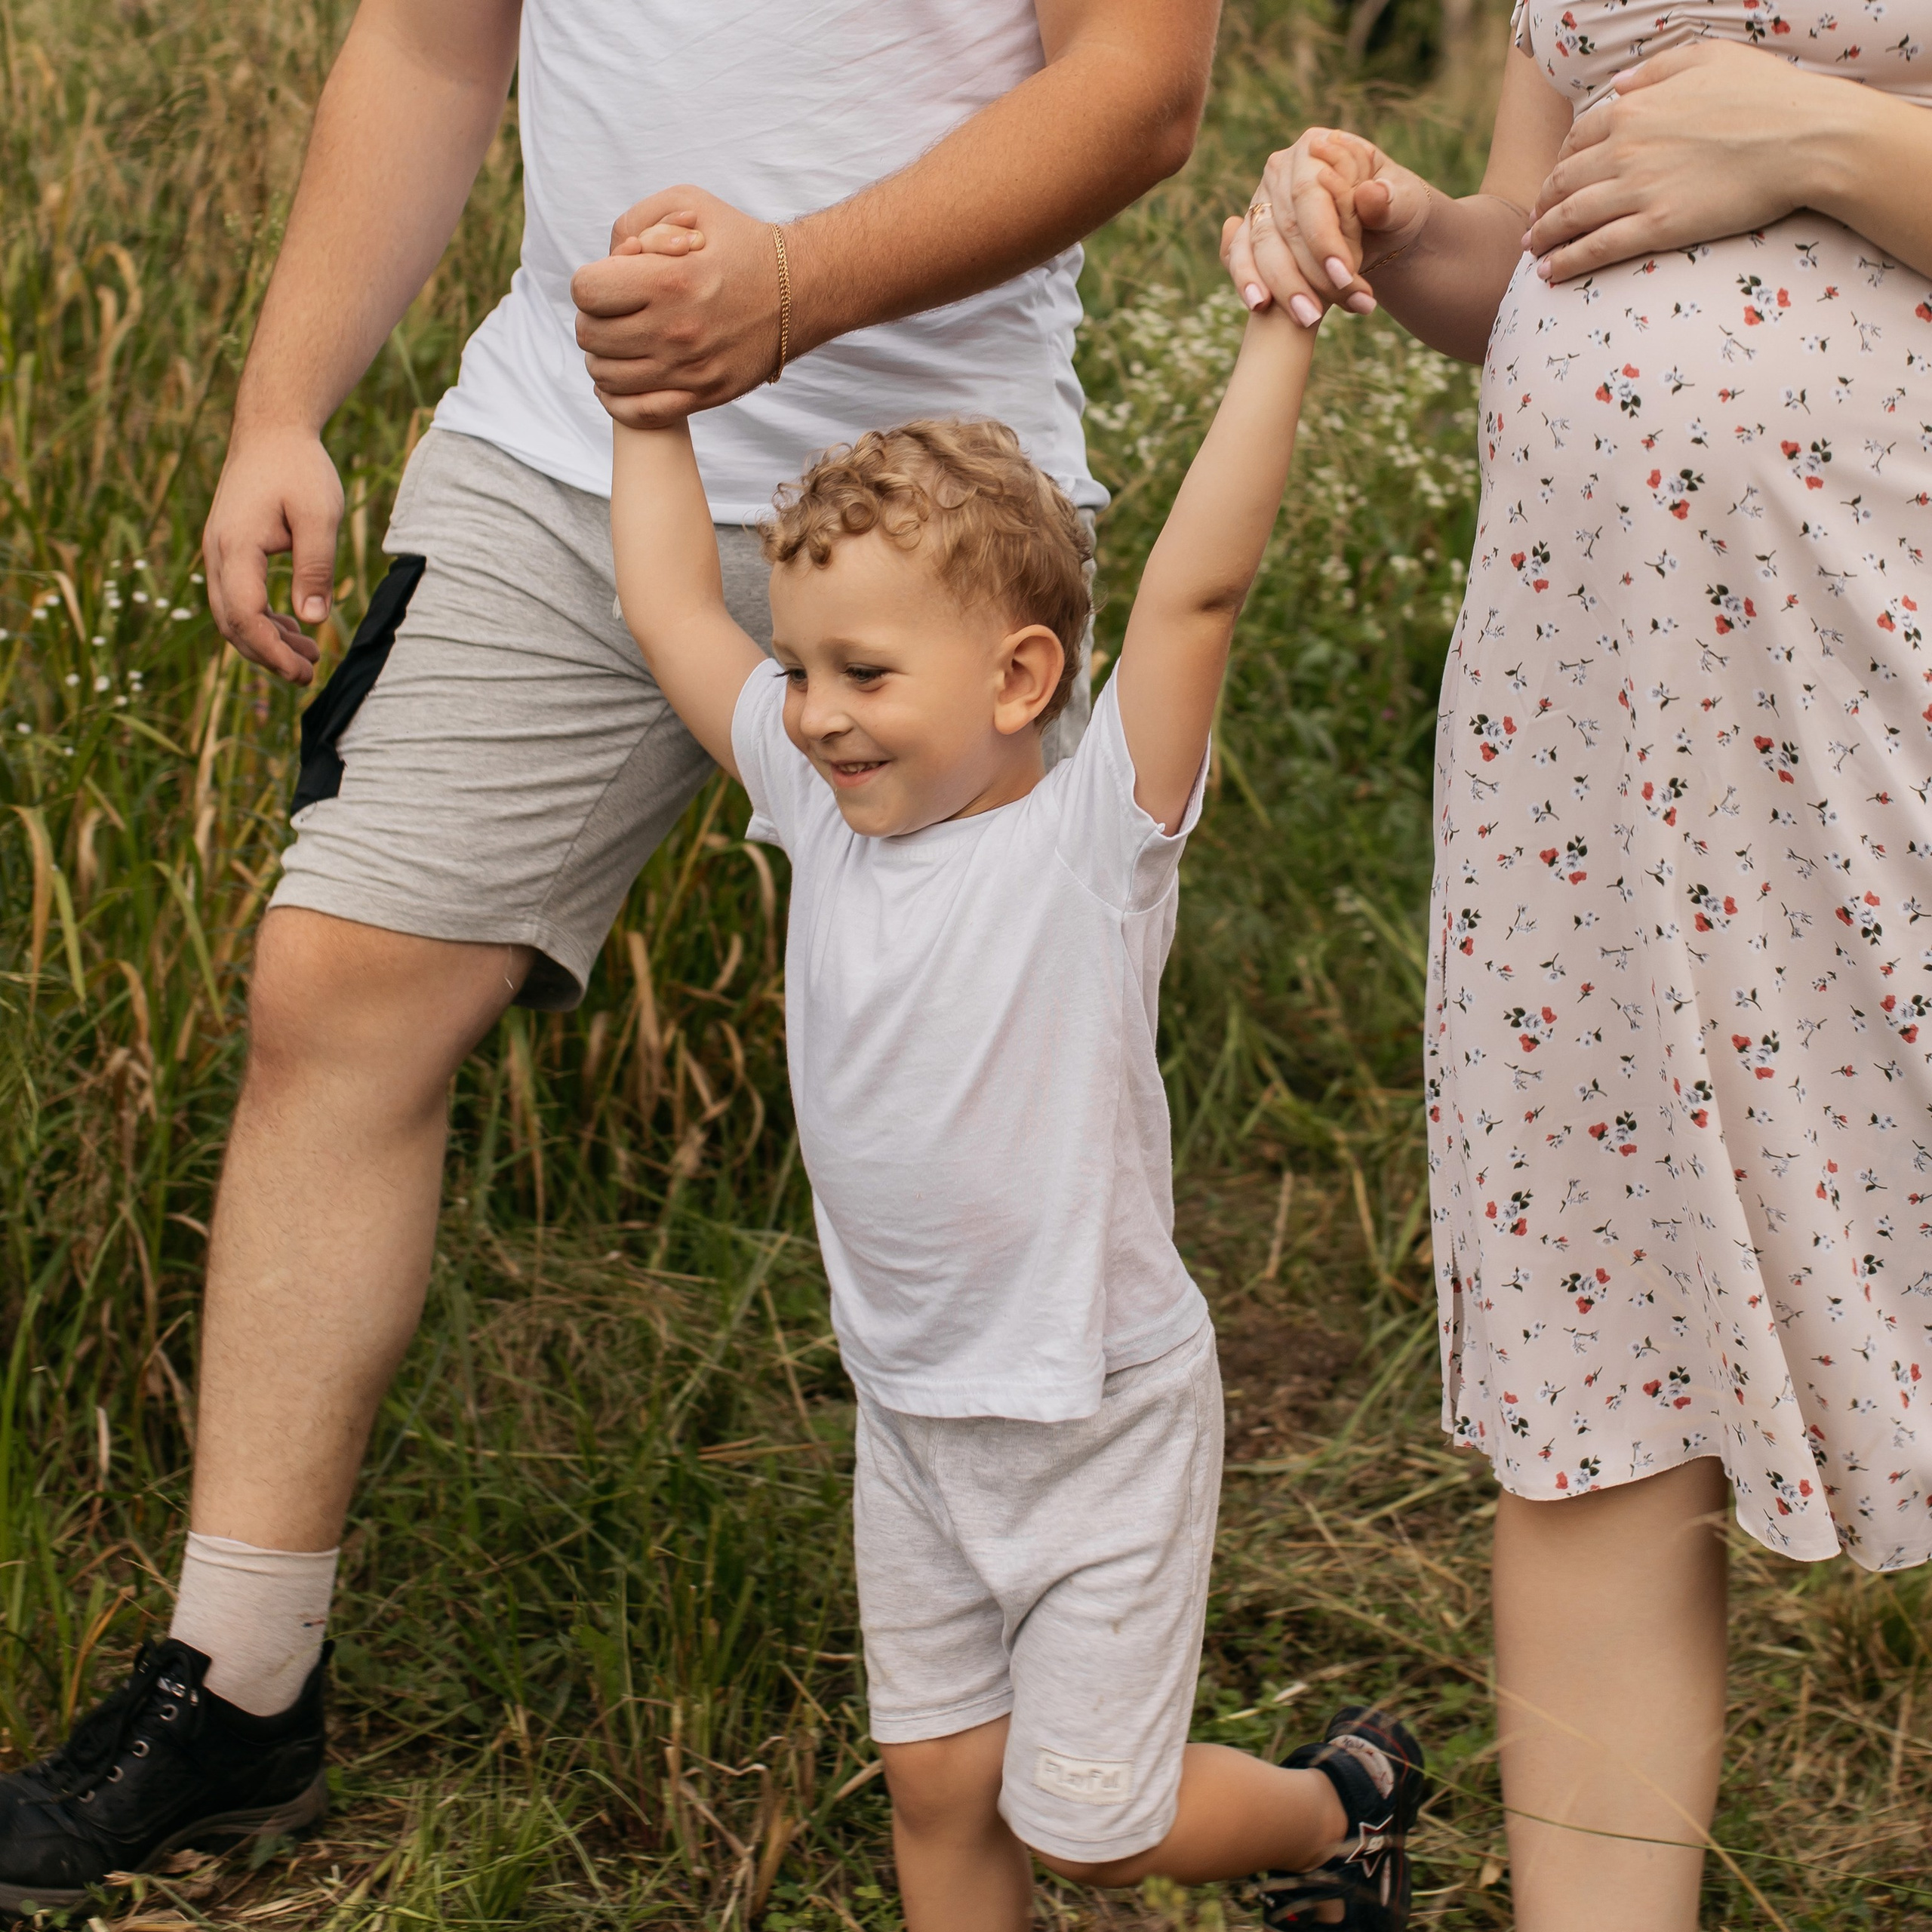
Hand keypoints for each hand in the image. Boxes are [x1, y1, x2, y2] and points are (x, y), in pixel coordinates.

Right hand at [202, 425, 344, 685]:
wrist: (272, 431)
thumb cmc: (298, 468)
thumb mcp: (318, 516)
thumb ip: (315, 567)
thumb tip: (313, 619)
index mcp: (235, 546)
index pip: (243, 615)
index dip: (270, 651)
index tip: (302, 672)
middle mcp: (216, 553)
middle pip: (231, 623)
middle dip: (267, 655)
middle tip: (308, 675)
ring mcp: (218, 552)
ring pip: (231, 614)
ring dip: (266, 640)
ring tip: (309, 657)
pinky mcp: (229, 551)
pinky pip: (236, 597)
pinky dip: (262, 620)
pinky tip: (293, 628)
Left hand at [572, 186, 784, 427]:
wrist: (802, 291)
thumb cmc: (741, 244)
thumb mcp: (690, 206)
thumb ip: (637, 222)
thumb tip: (607, 260)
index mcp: (670, 281)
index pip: (586, 292)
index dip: (589, 282)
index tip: (608, 281)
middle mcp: (677, 330)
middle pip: (591, 336)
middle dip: (594, 318)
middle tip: (612, 311)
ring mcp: (689, 370)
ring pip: (606, 376)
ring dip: (602, 357)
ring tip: (620, 342)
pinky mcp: (703, 395)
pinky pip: (636, 413)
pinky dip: (616, 400)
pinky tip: (621, 380)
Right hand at [1223, 129, 1426, 326]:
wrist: (1379, 231)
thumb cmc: (1393, 208)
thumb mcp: (1404, 202)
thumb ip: (1390, 200)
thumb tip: (1371, 194)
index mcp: (1317, 148)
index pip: (1310, 195)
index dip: (1324, 238)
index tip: (1345, 276)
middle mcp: (1280, 172)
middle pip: (1283, 227)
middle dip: (1306, 275)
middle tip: (1328, 313)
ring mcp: (1261, 202)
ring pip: (1260, 247)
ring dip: (1282, 287)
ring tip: (1308, 319)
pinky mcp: (1249, 233)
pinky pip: (1238, 257)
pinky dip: (1247, 282)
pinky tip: (1259, 306)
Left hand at [1525, 43, 1830, 282]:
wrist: (1806, 137)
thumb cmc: (1767, 94)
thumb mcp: (1708, 58)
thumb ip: (1657, 70)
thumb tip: (1620, 84)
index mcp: (1635, 107)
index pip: (1577, 139)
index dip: (1560, 163)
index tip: (1555, 181)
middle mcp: (1626, 148)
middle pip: (1564, 181)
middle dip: (1542, 204)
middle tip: (1533, 223)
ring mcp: (1638, 189)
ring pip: (1570, 217)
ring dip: (1543, 237)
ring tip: (1531, 251)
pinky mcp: (1656, 226)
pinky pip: (1595, 248)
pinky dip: (1565, 262)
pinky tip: (1548, 275)